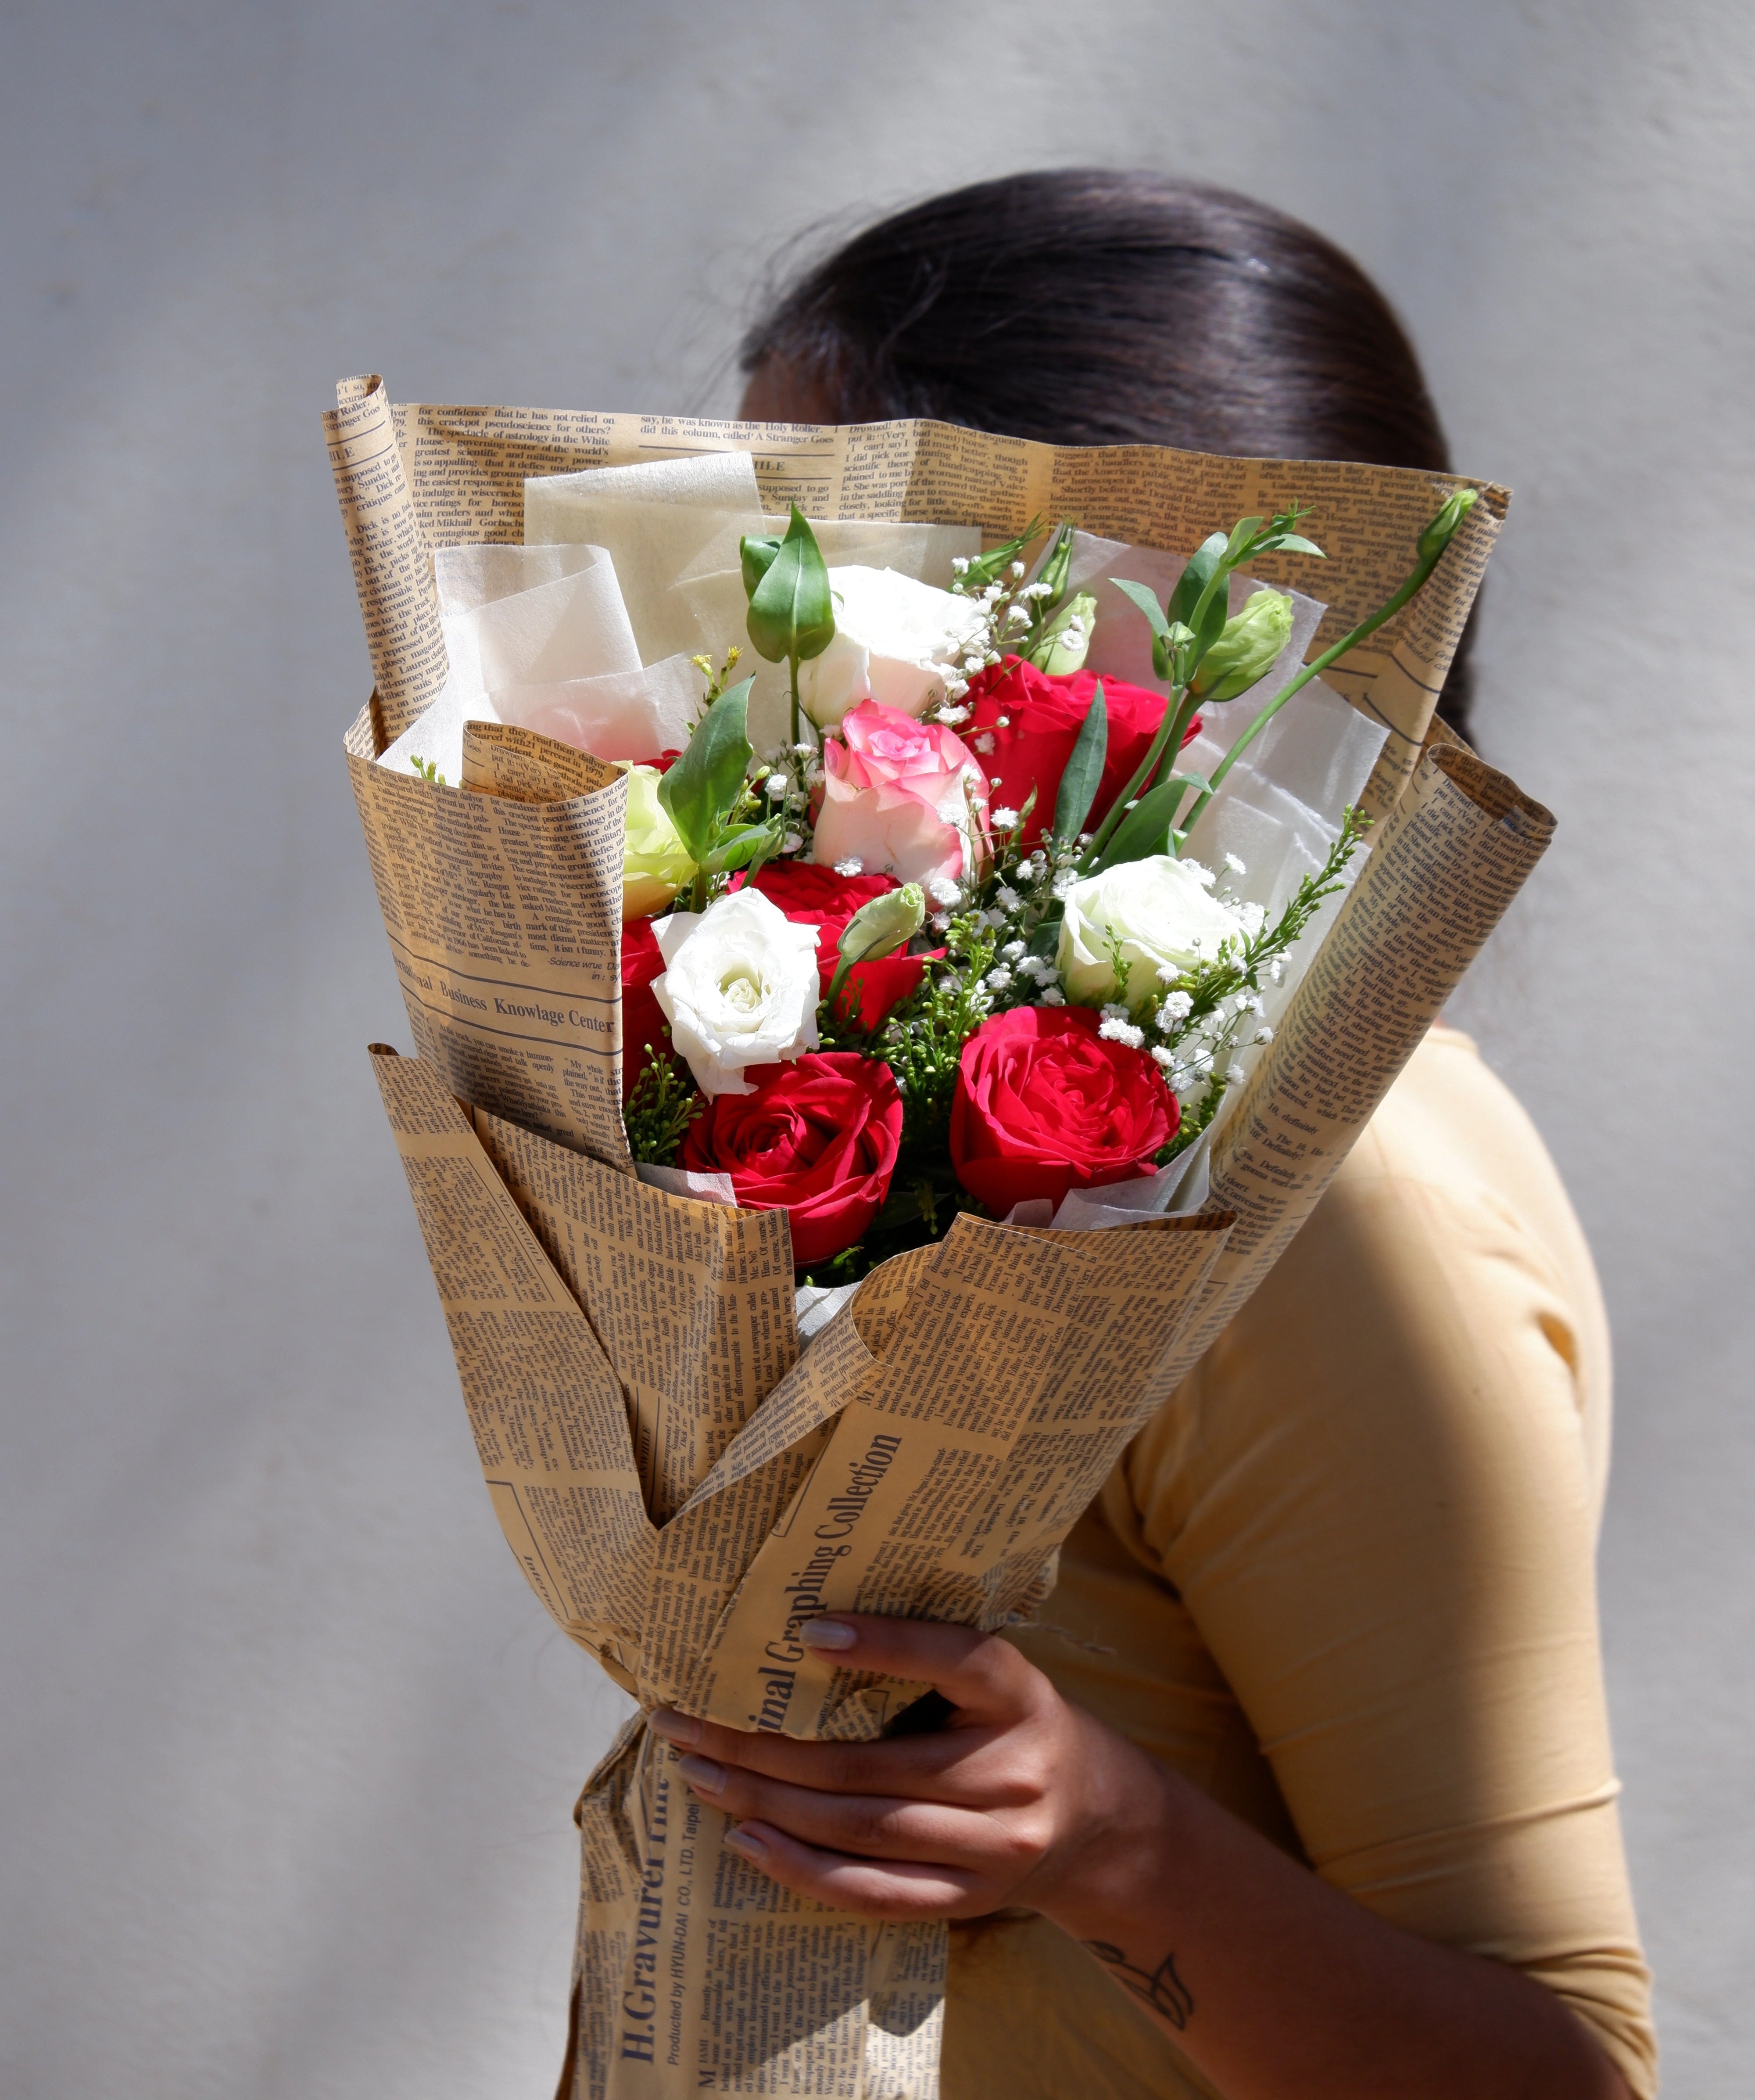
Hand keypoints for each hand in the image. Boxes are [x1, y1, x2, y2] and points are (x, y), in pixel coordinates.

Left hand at [648, 1612, 1165, 1923]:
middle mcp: (1011, 1771)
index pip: (955, 1658)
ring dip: (767, 1805)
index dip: (884, 1643)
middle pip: (871, 1764)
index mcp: (1019, 1694)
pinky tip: (747, 1841)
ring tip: (700, 1775)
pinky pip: (872, 1894)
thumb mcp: (997, 1681)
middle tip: (688, 1720)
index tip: (806, 1629)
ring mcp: (993, 1847)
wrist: (1101, 1822)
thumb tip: (802, 1634)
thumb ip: (928, 1660)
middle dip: (766, 1745)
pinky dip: (802, 1870)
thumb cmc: (1017, 1728)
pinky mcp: (969, 1900)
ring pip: (860, 1829)